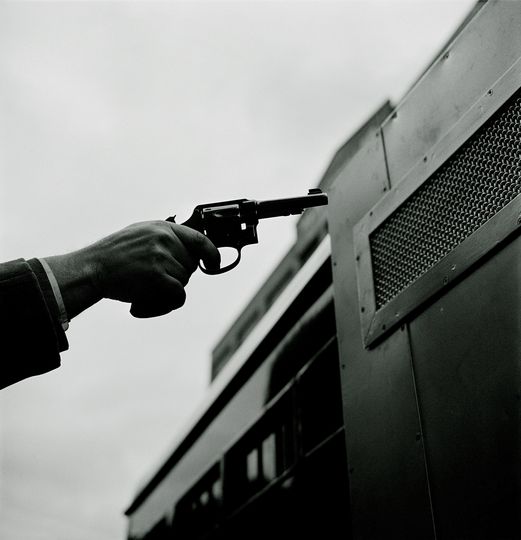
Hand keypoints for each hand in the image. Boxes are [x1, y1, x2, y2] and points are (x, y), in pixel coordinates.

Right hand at [45, 221, 220, 318]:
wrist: (91, 269)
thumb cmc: (113, 256)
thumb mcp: (140, 234)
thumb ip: (164, 238)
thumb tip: (187, 249)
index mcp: (162, 228)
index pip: (199, 239)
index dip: (212, 253)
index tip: (214, 263)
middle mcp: (165, 239)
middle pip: (190, 267)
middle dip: (175, 278)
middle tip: (151, 282)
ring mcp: (162, 256)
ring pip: (183, 283)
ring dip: (166, 294)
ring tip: (141, 292)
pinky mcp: (157, 276)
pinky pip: (178, 296)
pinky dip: (164, 305)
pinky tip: (142, 305)